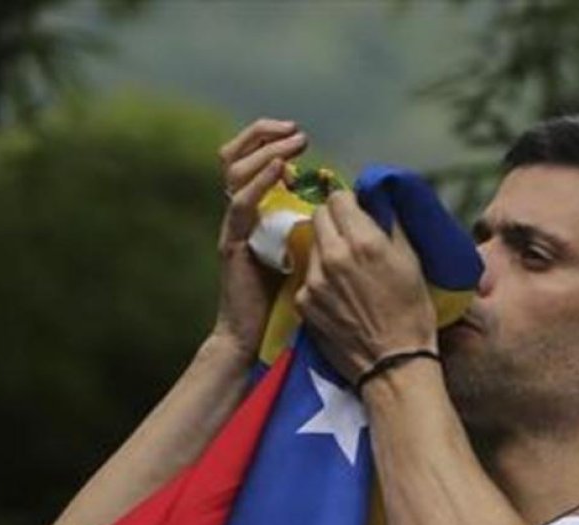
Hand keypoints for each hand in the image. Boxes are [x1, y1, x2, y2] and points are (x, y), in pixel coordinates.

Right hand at [209, 118, 308, 359]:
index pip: (252, 161)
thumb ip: (314, 224)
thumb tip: (344, 201)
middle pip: (234, 157)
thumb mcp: (306, 250)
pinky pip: (242, 204)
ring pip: (235, 172)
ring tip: (293, 145)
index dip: (271, 141)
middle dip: (264, 136)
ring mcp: (234, 226)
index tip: (301, 137)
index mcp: (257, 211)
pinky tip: (280, 171)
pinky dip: (260, 182)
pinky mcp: (233, 243)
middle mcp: (240, 213)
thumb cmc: (287, 300)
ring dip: (266, 152)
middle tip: (296, 133)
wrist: (255, 337)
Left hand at [295, 191, 437, 383]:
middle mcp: (333, 256)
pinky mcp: (303, 303)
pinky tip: (337, 293)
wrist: (393, 364)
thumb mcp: (412, 261)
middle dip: (333, 220)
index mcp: (363, 242)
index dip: (349, 203)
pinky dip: (319, 278)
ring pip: (311, 245)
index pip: (338, 197)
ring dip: (325, 248)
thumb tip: (380, 200)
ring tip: (345, 268)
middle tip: (350, 236)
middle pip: (318, 216)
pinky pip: (307, 276)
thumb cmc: (411, 313)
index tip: (357, 213)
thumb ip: (392, 224)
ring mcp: (313, 281)